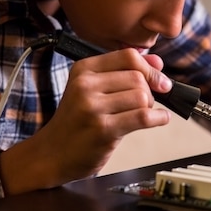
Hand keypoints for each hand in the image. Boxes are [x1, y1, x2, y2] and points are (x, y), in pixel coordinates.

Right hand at [0, 49, 171, 193]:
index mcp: (83, 69)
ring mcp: (93, 107)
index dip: (150, 68)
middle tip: (145, 104)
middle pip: (138, 77)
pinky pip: (144, 117)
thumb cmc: (76, 121)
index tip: (159, 80)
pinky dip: (159, 118)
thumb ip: (125, 72)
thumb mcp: (93, 89)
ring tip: (140, 115)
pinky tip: (158, 120)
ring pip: (143, 97)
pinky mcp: (103, 129)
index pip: (128, 56)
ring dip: (151, 107)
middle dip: (150, 91)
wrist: (51, 154)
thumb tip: (158, 61)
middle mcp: (85, 85)